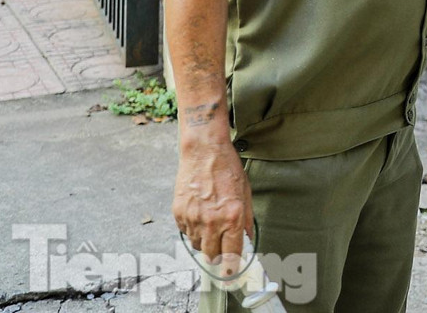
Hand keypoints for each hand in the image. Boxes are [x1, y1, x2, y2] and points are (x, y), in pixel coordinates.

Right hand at [173, 137, 253, 276]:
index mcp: (232, 216)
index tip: (232, 275)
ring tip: (211, 226)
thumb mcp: (245, 193)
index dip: (232, 268)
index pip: (232, 254)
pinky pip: (186, 233)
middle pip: (212, 256)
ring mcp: (193, 218)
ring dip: (205, 243)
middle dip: (218, 257)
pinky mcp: (179, 213)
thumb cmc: (227, 169)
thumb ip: (247, 219)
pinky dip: (193, 231)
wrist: (204, 151)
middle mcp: (211, 221)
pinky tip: (200, 216)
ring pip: (198, 246)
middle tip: (222, 250)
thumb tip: (248, 238)